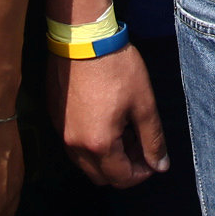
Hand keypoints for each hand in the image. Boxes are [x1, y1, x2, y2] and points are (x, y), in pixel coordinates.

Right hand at [43, 48, 168, 187]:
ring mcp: (61, 131)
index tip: (153, 157)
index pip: (121, 178)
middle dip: (123, 168)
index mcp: (99, 144)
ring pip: (85, 161)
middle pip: (101, 176)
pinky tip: (105, 117)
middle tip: (139, 144)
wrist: (82, 37)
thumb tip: (160, 165)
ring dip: (106, 156)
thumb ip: (153, 139)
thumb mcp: (144, 103)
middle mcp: (75, 144)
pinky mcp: (54, 116)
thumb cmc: (116, 67)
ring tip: (123, 129)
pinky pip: (73, 143)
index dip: (142, 173)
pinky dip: (90, 141)